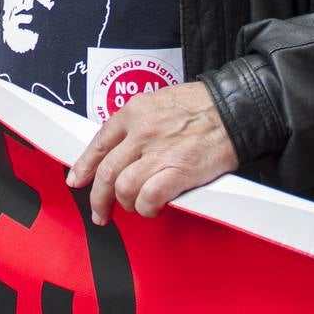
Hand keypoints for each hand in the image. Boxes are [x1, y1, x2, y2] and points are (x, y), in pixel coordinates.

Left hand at [67, 82, 238, 224]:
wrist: (235, 108)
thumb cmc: (205, 105)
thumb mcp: (161, 101)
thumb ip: (140, 122)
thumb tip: (124, 147)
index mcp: (135, 111)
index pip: (100, 142)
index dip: (85, 165)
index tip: (78, 179)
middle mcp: (141, 131)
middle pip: (106, 171)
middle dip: (98, 197)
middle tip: (100, 211)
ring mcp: (158, 152)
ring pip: (122, 188)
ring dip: (126, 203)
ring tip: (136, 207)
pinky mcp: (177, 171)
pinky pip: (148, 198)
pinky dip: (146, 208)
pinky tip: (152, 208)